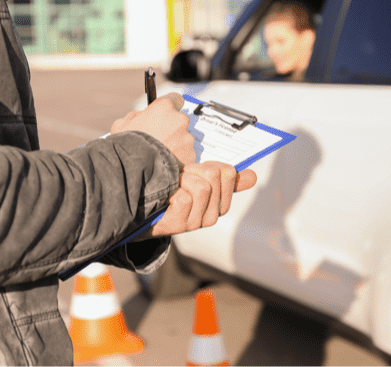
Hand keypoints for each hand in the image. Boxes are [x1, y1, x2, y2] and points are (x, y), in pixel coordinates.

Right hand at [111, 92, 194, 167]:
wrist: (136, 169)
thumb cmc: (127, 144)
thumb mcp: (122, 124)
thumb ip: (136, 116)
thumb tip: (141, 116)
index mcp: (164, 107)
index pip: (176, 99)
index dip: (170, 107)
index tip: (166, 114)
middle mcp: (180, 119)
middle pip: (180, 121)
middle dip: (172, 128)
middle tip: (159, 139)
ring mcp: (187, 138)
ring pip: (184, 139)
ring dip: (175, 144)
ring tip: (160, 155)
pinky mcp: (191, 155)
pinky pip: (186, 154)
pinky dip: (179, 159)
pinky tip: (165, 163)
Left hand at [131, 161, 256, 240]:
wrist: (138, 209)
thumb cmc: (169, 194)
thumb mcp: (197, 182)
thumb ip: (224, 180)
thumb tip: (252, 176)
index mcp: (219, 204)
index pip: (228, 174)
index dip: (210, 165)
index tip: (195, 169)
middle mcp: (210, 217)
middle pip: (215, 177)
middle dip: (194, 169)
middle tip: (179, 176)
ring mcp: (195, 223)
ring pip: (202, 187)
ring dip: (182, 179)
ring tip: (171, 185)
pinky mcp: (179, 224)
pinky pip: (185, 197)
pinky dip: (172, 191)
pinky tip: (164, 196)